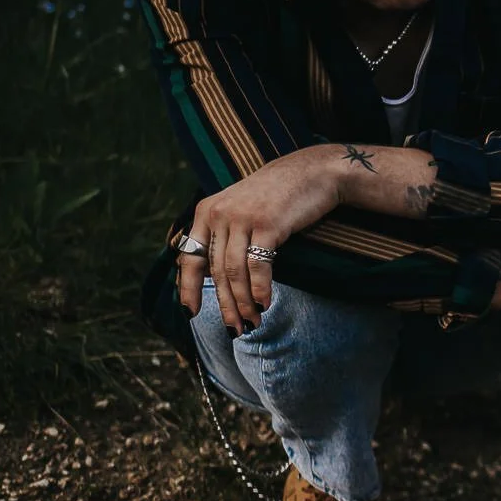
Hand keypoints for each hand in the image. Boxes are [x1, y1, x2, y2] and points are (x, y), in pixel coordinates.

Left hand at [175, 149, 343, 328]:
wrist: (312, 172)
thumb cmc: (278, 196)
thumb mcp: (241, 208)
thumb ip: (225, 234)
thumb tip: (215, 274)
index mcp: (207, 211)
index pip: (190, 256)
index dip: (188, 287)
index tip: (190, 313)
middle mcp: (219, 214)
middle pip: (215, 270)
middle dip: (224, 304)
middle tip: (233, 328)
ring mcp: (243, 218)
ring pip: (235, 271)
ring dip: (243, 302)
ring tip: (252, 322)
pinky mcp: (267, 224)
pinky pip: (258, 265)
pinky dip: (260, 288)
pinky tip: (264, 303)